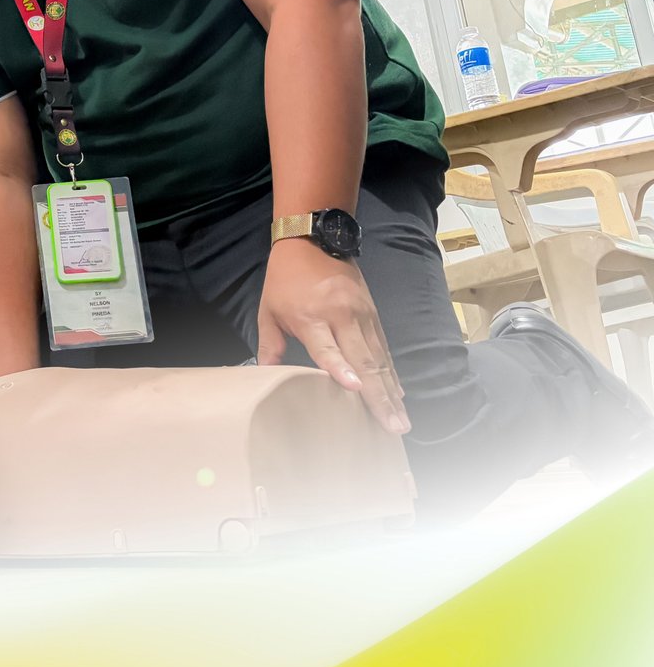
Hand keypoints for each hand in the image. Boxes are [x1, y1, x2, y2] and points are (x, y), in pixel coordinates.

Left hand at [256, 238, 410, 434]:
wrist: (313, 240)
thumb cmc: (285, 279)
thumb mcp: (268, 310)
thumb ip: (269, 345)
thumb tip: (265, 375)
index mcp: (311, 317)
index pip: (328, 348)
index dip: (340, 369)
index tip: (356, 389)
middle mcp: (342, 317)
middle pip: (363, 360)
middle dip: (379, 396)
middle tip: (393, 426)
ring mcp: (362, 315)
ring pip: (379, 358)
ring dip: (391, 391)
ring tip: (400, 419)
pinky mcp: (372, 314)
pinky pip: (383, 348)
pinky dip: (391, 372)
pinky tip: (399, 393)